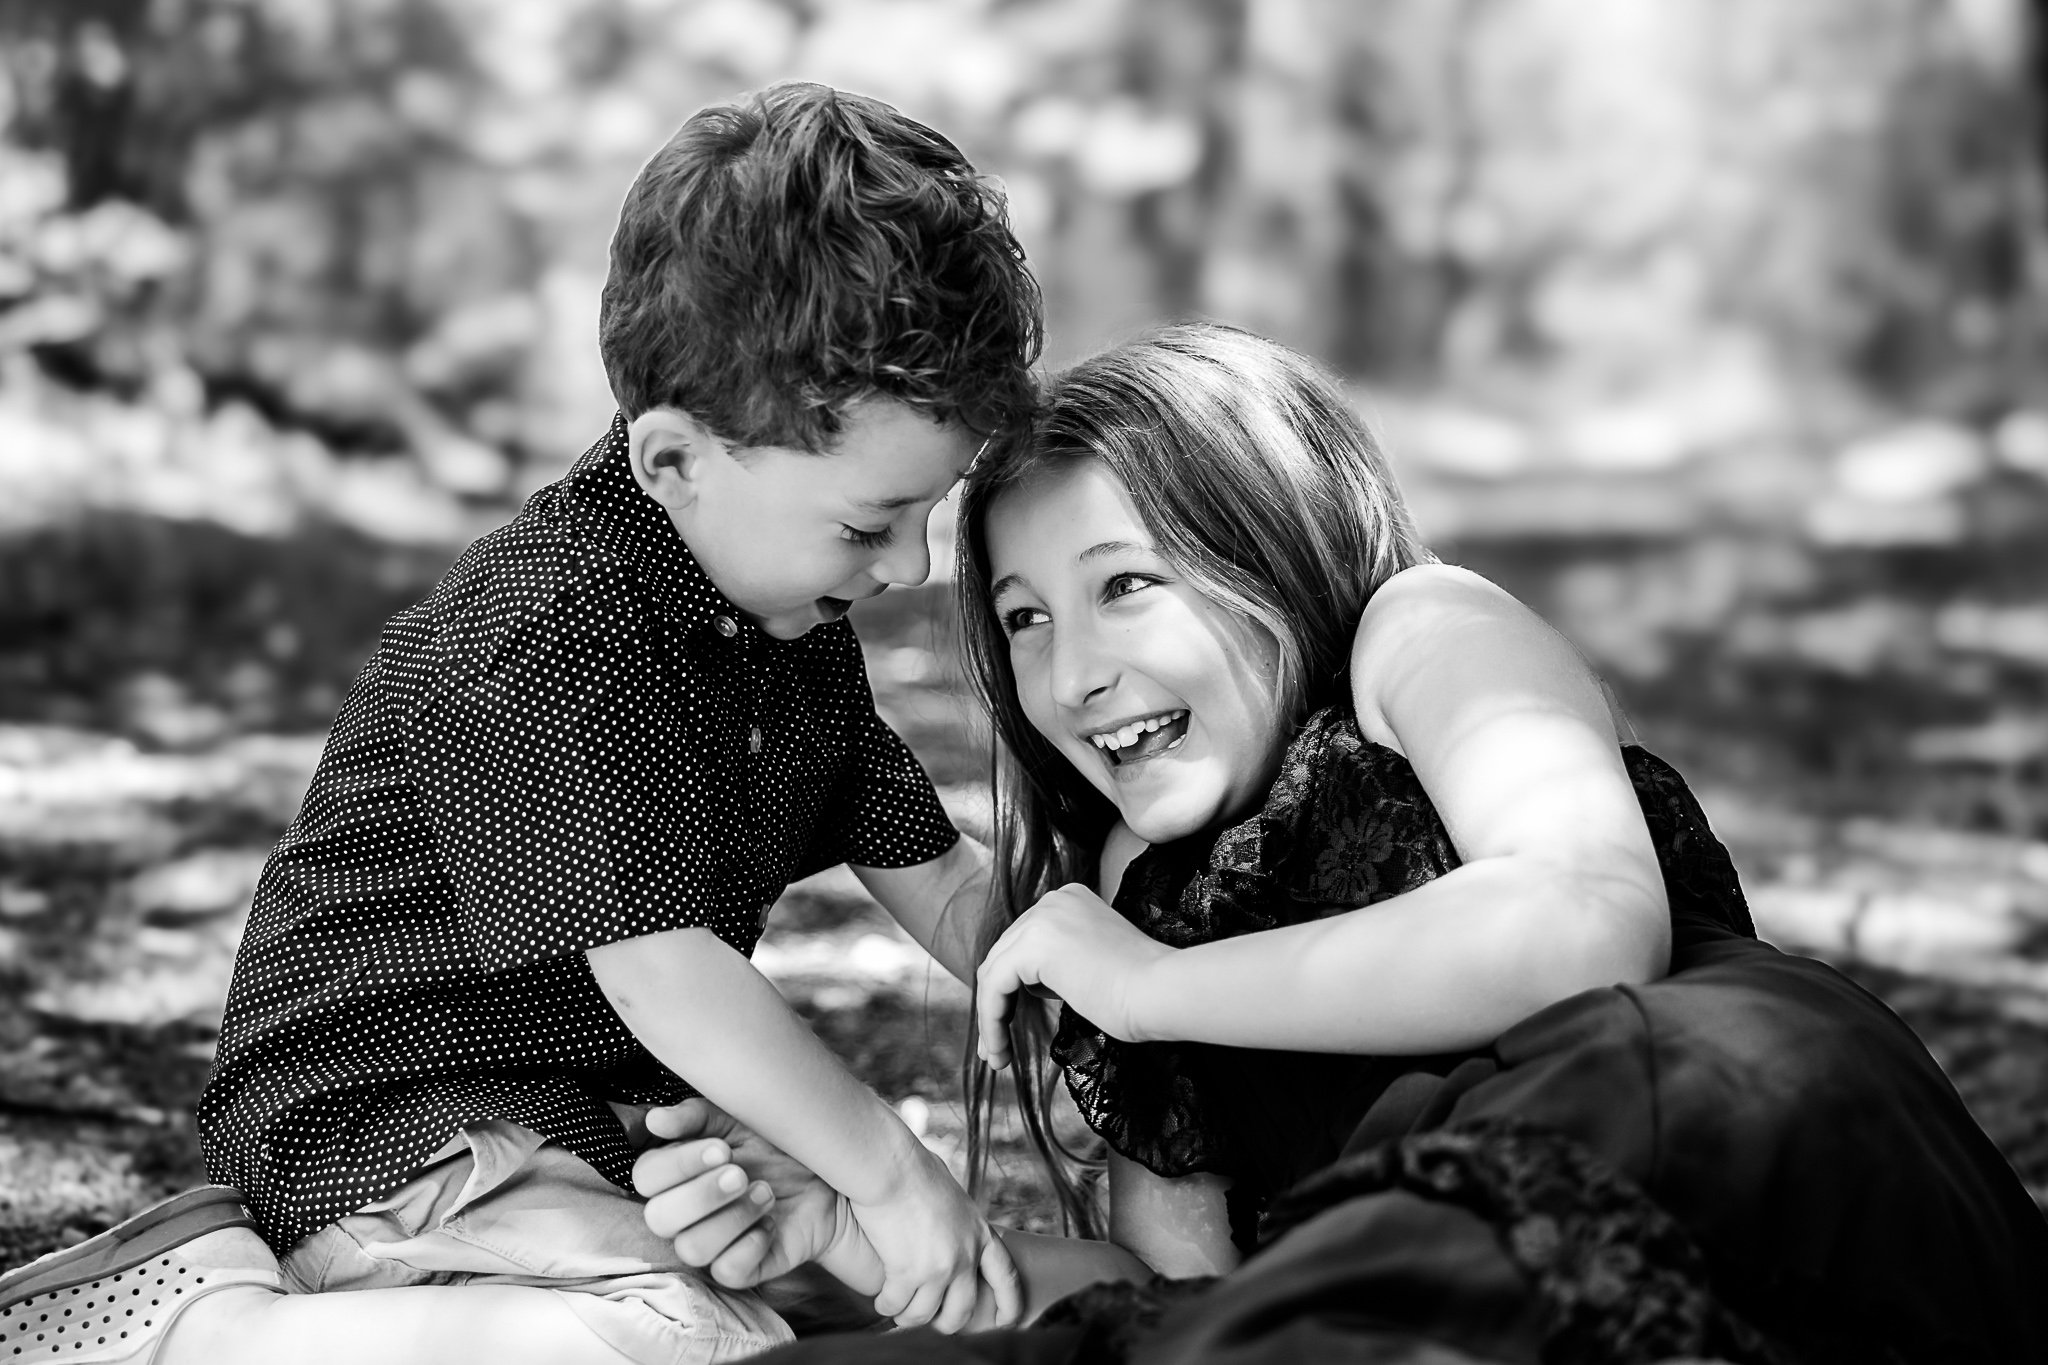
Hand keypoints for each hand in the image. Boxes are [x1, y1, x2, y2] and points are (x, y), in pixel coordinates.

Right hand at [634, 1098, 879, 1293]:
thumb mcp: (739, 1116)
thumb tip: (655, 1119)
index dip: (677, 1165)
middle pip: (659, 1218)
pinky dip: (750, 1247)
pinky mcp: (742, 1268)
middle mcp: (687, 1211)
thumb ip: (696, 1116)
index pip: (646, 1177)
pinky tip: (772, 1225)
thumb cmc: (777, 1141)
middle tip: (742, 1174)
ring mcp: (713, 1242)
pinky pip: (726, 1272)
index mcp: (678, 1171)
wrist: (831, 1172)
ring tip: (766, 1194)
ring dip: (731, 1218)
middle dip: (702, 1195)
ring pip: (692, 1249)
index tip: (722, 1149)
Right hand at [848, 1140, 1019, 1331]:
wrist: (891, 1167)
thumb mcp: (952, 1196)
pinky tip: (882, 1299)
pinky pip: (896, 1305)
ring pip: (924, 1315)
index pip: (1006, 1277)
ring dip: (908, 1316)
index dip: (1009, 1304)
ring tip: (898, 1309)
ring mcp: (938, 1268)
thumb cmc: (914, 1170)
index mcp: (980, 1234)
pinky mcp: (908, 1272)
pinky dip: (887, 1305)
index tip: (1006, 1321)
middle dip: (946, 1323)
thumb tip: (948, 1224)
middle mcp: (965, 1256)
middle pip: (962, 1310)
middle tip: (932, 1320)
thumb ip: (956, 1220)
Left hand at [975, 883, 1172, 1068]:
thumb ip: (1063, 965)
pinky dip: (991, 1020)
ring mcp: (1043, 918)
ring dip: (991, 1018)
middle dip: (996, 1004)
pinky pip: (994, 986)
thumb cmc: (1142, 992)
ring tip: (996, 1057)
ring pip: (994, 973)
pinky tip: (999, 1049)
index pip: (1025, 945)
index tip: (1008, 1025)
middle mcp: (1053, 900)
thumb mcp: (1093, 966)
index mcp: (1070, 900)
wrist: (1161, 991)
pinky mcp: (1033, 944)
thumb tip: (1032, 985)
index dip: (1013, 988)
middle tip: (994, 1048)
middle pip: (1005, 956)